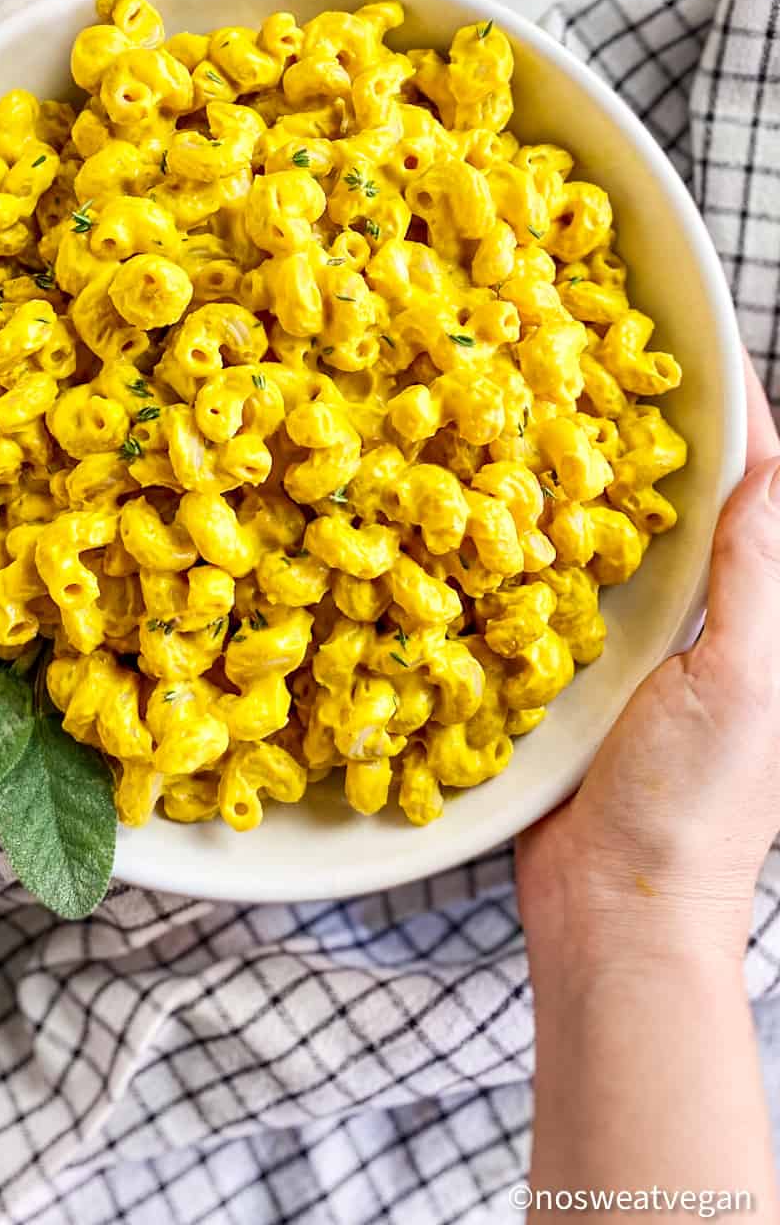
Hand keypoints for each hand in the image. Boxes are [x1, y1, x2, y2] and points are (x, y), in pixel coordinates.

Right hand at [517, 350, 779, 965]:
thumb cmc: (693, 804)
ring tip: (542, 398)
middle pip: (687, 495)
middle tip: (599, 348)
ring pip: (617, 528)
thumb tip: (764, 461)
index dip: (737, 413)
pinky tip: (497, 496)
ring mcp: (639, 640)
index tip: (697, 337)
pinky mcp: (574, 665)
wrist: (613, 911)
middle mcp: (706, 614)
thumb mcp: (742, 679)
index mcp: (761, 612)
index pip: (761, 488)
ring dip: (587, 469)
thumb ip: (756, 574)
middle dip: (653, 423)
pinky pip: (558, 580)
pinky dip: (536, 533)